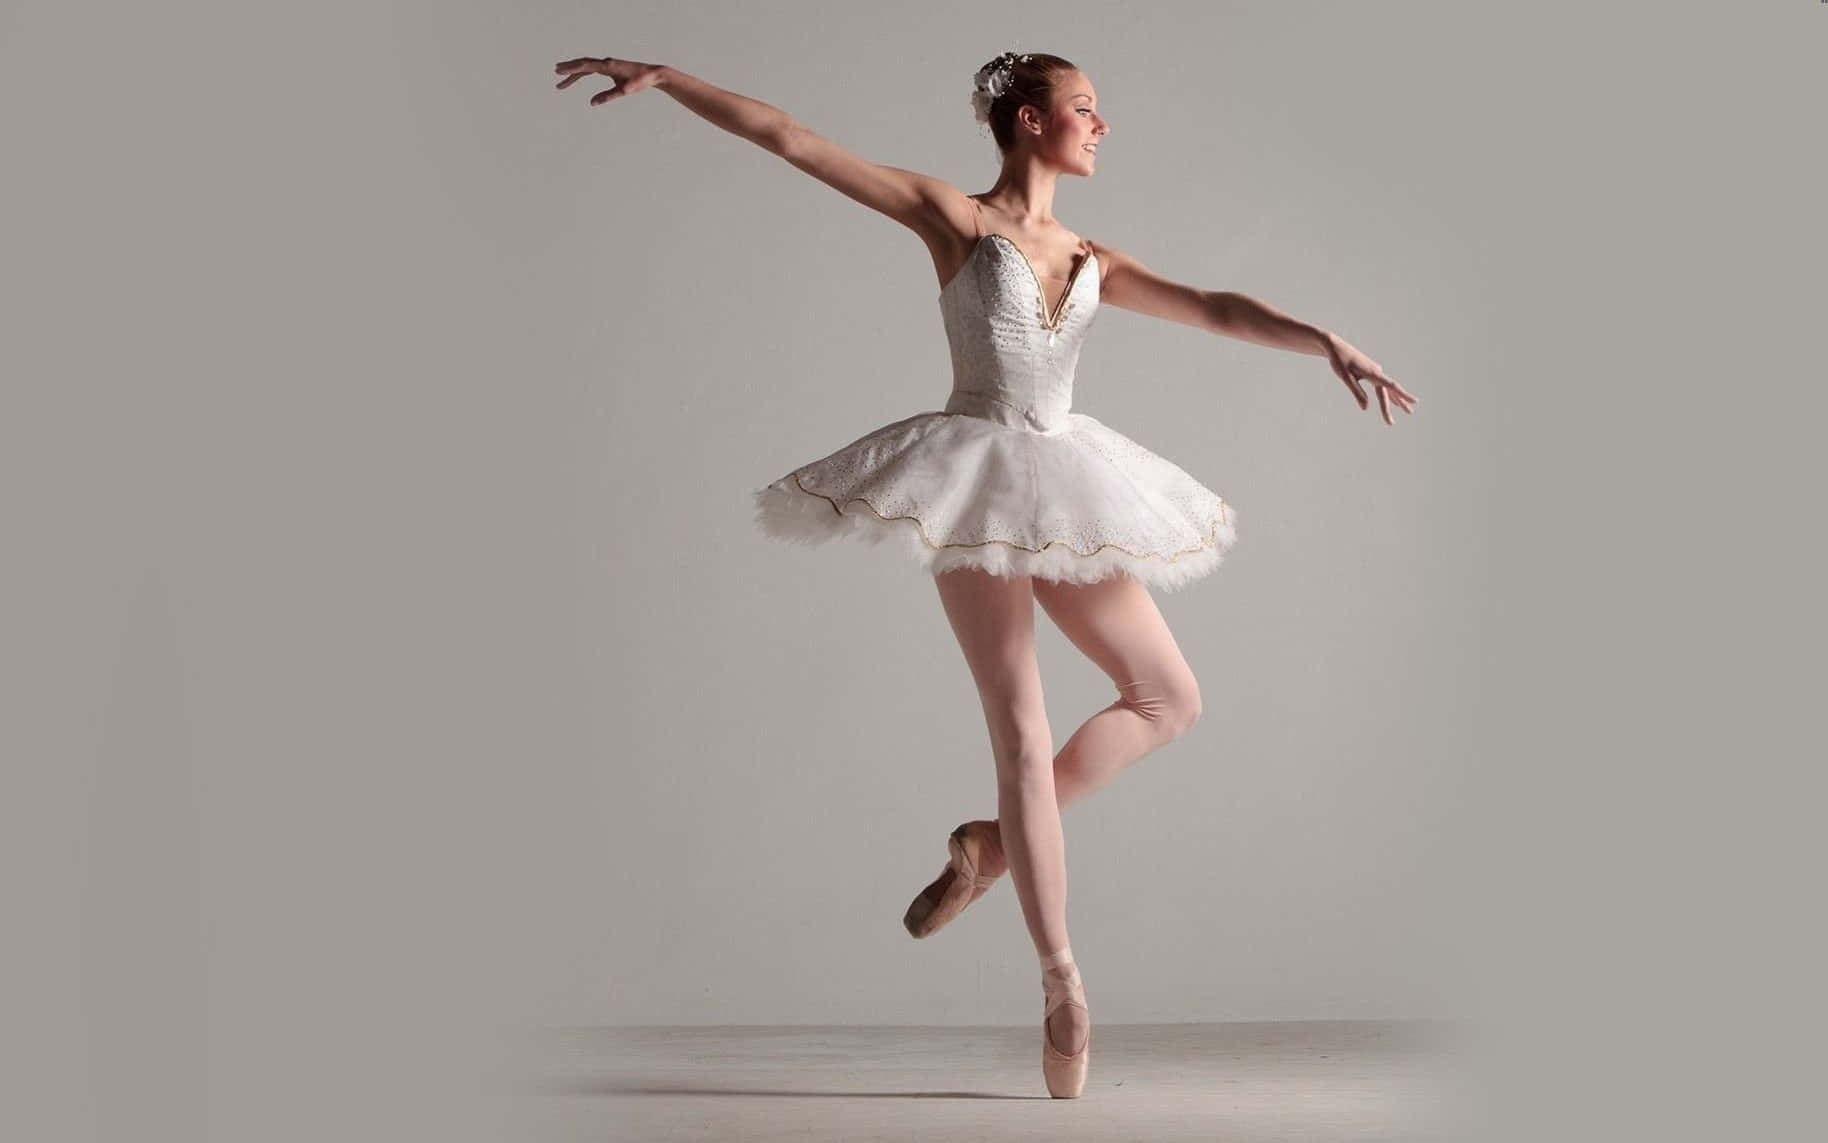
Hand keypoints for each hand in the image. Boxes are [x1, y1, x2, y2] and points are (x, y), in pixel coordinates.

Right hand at [553, 57, 667, 105]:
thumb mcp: (624, 91)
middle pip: (583, 64)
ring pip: (587, 65)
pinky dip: (583, 71)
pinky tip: (578, 76)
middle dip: (569, 68)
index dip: (572, 69)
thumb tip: (592, 103)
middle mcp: (606, 63)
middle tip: (556, 73)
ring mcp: (607, 64)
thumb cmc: (639, 82)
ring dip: (574, 70)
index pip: (585, 66)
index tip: (560, 72)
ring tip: (561, 75)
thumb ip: (608, 96)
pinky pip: (593, 68)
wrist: (652, 74)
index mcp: (608, 66)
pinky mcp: (610, 67)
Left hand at [1322, 332, 1417, 425]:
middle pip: (1386, 393)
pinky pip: (1382, 386)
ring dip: (1395, 400)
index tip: (1414, 401)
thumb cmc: (1339, 361)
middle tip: (1391, 424)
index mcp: (1373, 373)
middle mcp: (1377, 372)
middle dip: (1388, 408)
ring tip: (1407, 410)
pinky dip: (1388, 394)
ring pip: (1387, 389)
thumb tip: (1365, 408)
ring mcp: (1375, 371)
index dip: (1403, 395)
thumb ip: (1357, 392)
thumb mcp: (1346, 378)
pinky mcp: (1371, 372)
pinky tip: (1393, 401)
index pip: (1391, 386)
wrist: (1335, 347)